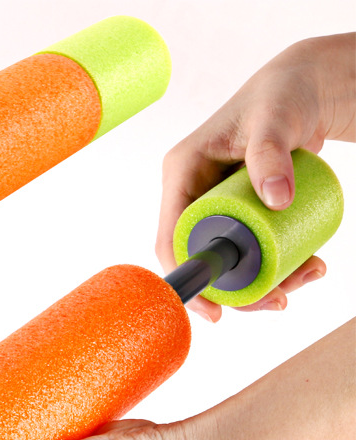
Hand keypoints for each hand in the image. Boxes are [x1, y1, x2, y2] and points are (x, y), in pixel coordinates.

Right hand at [156, 33, 354, 321]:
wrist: (308, 88)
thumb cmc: (284, 94)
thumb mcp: (274, 120)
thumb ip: (270, 153)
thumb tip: (276, 201)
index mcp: (181, 175)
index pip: (171, 238)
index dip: (189, 277)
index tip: (216, 312)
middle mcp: (192, 195)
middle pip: (204, 257)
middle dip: (240, 288)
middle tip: (280, 301)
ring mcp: (216, 205)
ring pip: (231, 258)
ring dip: (266, 280)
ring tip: (308, 276)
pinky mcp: (239, 211)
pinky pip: (250, 248)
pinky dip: (278, 264)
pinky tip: (306, 267)